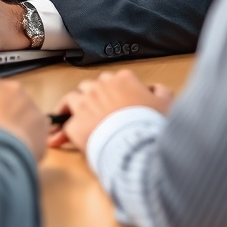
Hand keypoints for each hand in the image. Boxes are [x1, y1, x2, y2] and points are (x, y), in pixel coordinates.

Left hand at [48, 70, 174, 151]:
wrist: (136, 147)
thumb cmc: (150, 126)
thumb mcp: (166, 104)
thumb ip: (161, 91)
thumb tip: (154, 89)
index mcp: (122, 80)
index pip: (114, 79)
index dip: (115, 91)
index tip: (116, 101)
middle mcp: (101, 87)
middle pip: (92, 86)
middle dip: (93, 95)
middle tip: (96, 109)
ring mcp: (86, 104)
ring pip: (73, 98)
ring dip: (72, 105)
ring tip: (67, 114)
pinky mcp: (76, 123)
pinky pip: (67, 124)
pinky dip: (65, 130)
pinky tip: (60, 138)